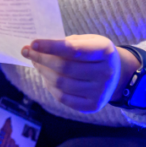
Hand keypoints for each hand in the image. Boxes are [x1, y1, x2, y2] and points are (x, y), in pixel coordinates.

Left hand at [22, 35, 139, 112]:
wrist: (117, 75)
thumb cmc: (95, 54)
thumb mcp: (88, 41)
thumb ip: (67, 42)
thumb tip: (38, 48)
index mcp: (104, 51)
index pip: (73, 50)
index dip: (51, 47)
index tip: (33, 43)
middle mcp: (105, 72)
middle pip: (64, 68)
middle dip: (42, 59)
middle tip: (28, 52)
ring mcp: (100, 91)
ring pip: (61, 83)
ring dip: (43, 72)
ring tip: (36, 63)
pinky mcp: (93, 105)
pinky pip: (63, 98)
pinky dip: (50, 87)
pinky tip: (46, 78)